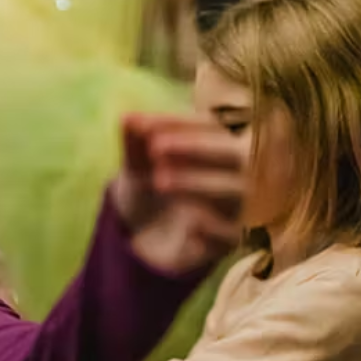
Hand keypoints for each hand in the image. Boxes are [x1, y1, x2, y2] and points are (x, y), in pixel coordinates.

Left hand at [112, 113, 247, 273]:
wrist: (141, 241)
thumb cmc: (147, 193)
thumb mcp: (137, 167)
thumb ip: (135, 144)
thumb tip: (127, 119)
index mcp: (216, 146)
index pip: (209, 126)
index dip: (177, 123)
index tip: (141, 126)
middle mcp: (233, 174)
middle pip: (232, 153)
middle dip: (194, 147)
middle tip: (156, 147)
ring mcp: (234, 208)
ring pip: (234, 191)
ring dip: (197, 183)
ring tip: (160, 181)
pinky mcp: (228, 240)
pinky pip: (230, 232)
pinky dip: (212, 225)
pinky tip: (190, 224)